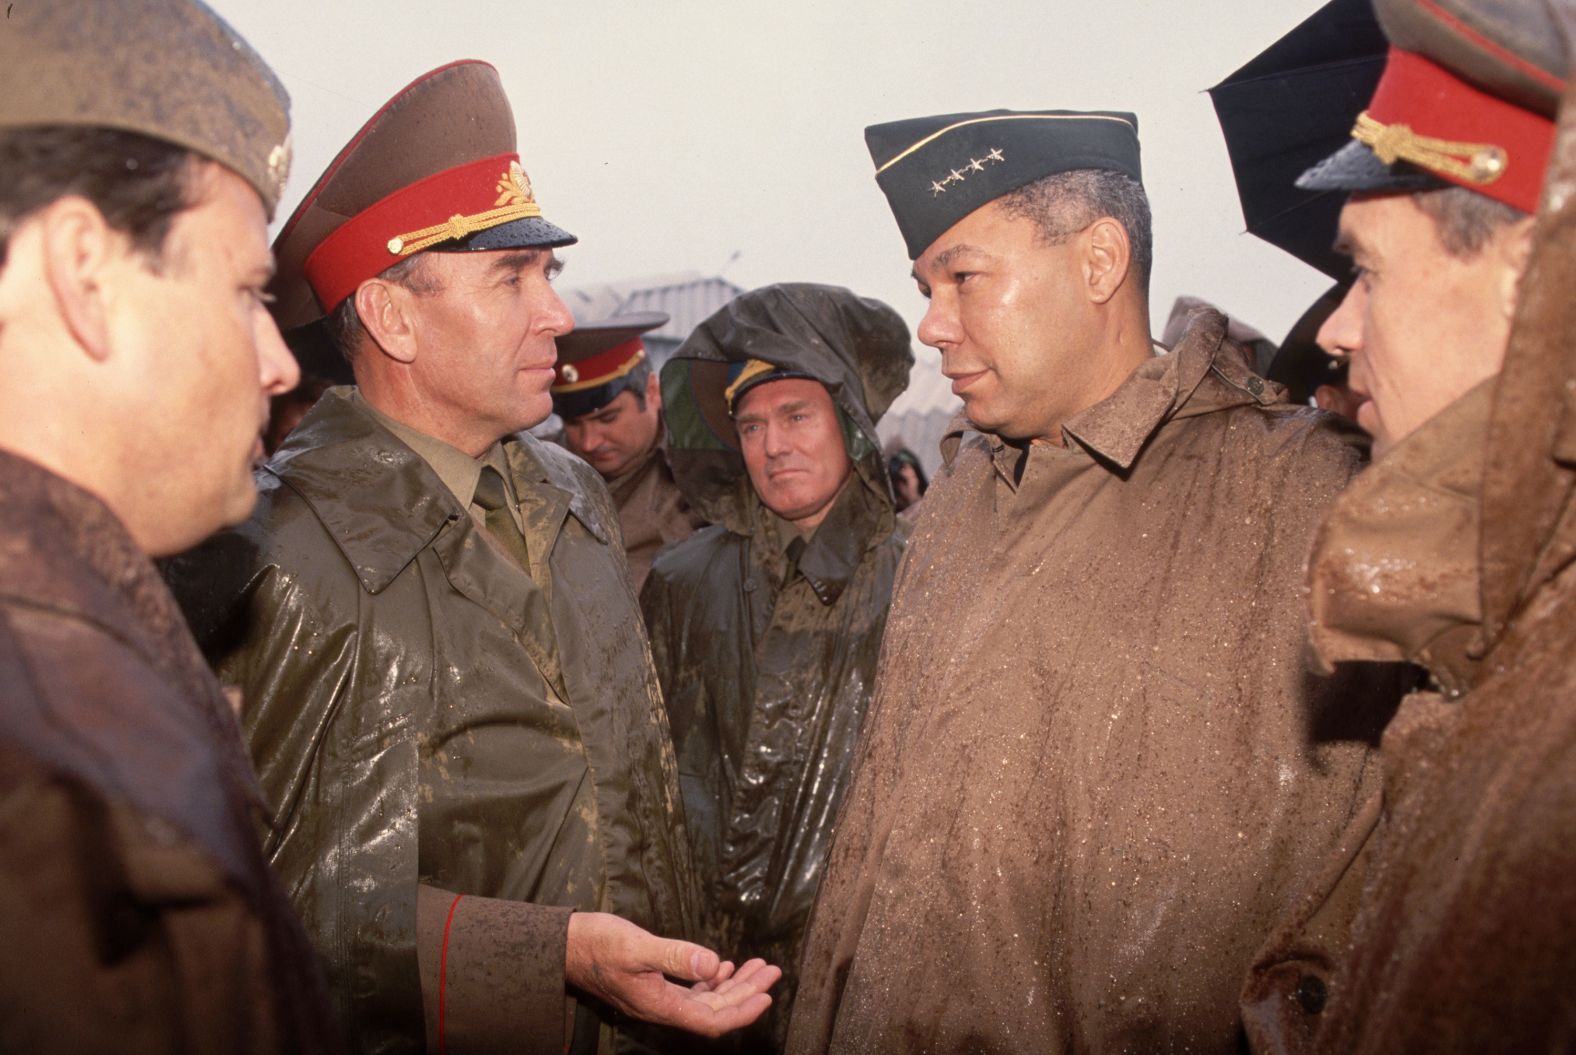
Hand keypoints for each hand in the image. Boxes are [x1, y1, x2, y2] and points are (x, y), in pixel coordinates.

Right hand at [565, 912, 780, 1036]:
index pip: (711, 1020)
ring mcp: (657, 998)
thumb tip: (714, 964)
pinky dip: (710, 980)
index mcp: (659, 1005)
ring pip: (705, 1000)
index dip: (742, 1011)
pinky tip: (720, 966)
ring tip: (757, 968)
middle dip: (746, 992)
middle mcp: (661, 1007)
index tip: (767, 994)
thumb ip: (675, 956)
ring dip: (732, 986)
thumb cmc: (597, 944)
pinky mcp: (652, 986)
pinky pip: (690, 992)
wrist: (564, 946)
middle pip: (714, 1011)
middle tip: (772, 971)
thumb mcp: (637, 947)